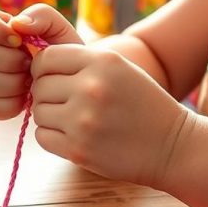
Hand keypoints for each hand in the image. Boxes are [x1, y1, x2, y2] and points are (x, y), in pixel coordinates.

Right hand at [0, 2, 79, 119]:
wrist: (58, 78)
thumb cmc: (52, 47)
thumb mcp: (55, 26)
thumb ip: (41, 15)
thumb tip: (16, 24)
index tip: (19, 41)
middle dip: (11, 61)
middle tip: (28, 63)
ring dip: (13, 83)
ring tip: (28, 79)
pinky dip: (11, 104)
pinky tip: (23, 96)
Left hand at [30, 44, 190, 187]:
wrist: (172, 146)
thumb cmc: (142, 104)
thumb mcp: (119, 69)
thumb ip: (80, 62)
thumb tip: (35, 64)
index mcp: (102, 61)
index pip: (46, 57)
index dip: (43, 68)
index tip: (53, 78)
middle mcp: (90, 87)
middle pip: (39, 85)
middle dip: (47, 94)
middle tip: (66, 102)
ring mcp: (83, 120)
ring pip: (38, 112)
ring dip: (49, 116)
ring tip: (74, 119)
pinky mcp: (78, 149)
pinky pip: (42, 136)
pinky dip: (52, 137)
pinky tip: (74, 135)